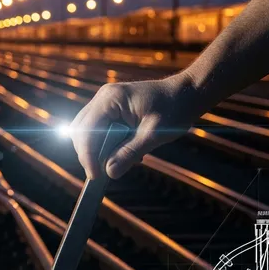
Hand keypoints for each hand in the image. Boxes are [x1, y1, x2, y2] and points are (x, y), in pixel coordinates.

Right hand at [69, 73, 199, 179]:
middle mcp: (103, 98)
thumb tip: (109, 172)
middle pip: (81, 131)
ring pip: (87, 132)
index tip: (96, 176)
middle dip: (89, 154)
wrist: (187, 93)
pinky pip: (98, 131)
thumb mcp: (154, 134)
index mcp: (111, 99)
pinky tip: (124, 152)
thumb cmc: (174, 109)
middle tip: (104, 173)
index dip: (88, 156)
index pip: (87, 130)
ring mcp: (105, 103)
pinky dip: (106, 145)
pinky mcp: (110, 110)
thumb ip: (130, 152)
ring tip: (120, 161)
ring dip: (97, 150)